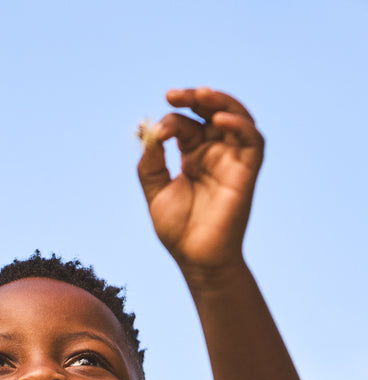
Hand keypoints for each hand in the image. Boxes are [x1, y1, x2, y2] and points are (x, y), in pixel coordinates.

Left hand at [137, 88, 263, 277]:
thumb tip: (151, 132)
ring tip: (200, 95)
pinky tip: (220, 121)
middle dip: (194, 98)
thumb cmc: (178, 231)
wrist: (198, 260)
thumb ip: (151, 163)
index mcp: (193, 157)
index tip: (156, 134)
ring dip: (220, 102)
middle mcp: (214, 154)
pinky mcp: (247, 171)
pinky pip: (253, 140)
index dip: (170, 121)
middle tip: (173, 95)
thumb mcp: (156, 192)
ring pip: (236, 118)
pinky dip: (240, 126)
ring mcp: (232, 160)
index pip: (185, 124)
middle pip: (211, 112)